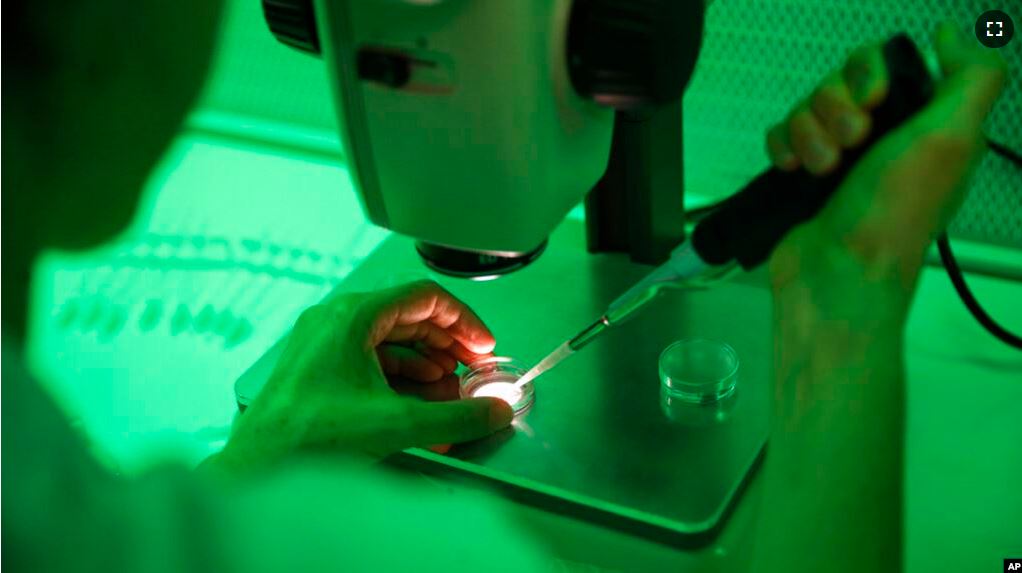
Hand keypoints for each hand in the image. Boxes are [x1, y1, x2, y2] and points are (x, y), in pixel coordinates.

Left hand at [206, 280, 513, 473]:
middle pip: (409, 318)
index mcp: (351, 316)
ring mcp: (324, 346)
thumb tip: (492, 411)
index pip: (424, 298)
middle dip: (447, 347)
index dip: (463, 321)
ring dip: (427, 365)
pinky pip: (371, 363)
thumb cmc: (308, 435)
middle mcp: (335, 322)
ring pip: (390, 343)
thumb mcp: (398, 424)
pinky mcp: (320, 371)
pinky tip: (420, 404)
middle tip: (474, 369)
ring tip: (451, 392)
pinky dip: (401, 379)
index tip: (483, 345)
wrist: (261, 467)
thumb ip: (457, 417)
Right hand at [767, 24, 1006, 329]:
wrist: (834, 275)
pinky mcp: (803, 177)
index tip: (874, 99)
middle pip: (841, 81)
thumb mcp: (951, 137)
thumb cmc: (892, 212)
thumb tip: (949, 37)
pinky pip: (782, 136)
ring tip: (821, 170)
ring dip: (809, 133)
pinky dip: (783, 148)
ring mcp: (840, 159)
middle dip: (835, 106)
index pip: (889, 64)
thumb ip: (971, 76)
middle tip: (850, 143)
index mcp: (926, 126)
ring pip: (808, 108)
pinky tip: (792, 171)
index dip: (872, 72)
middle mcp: (885, 139)